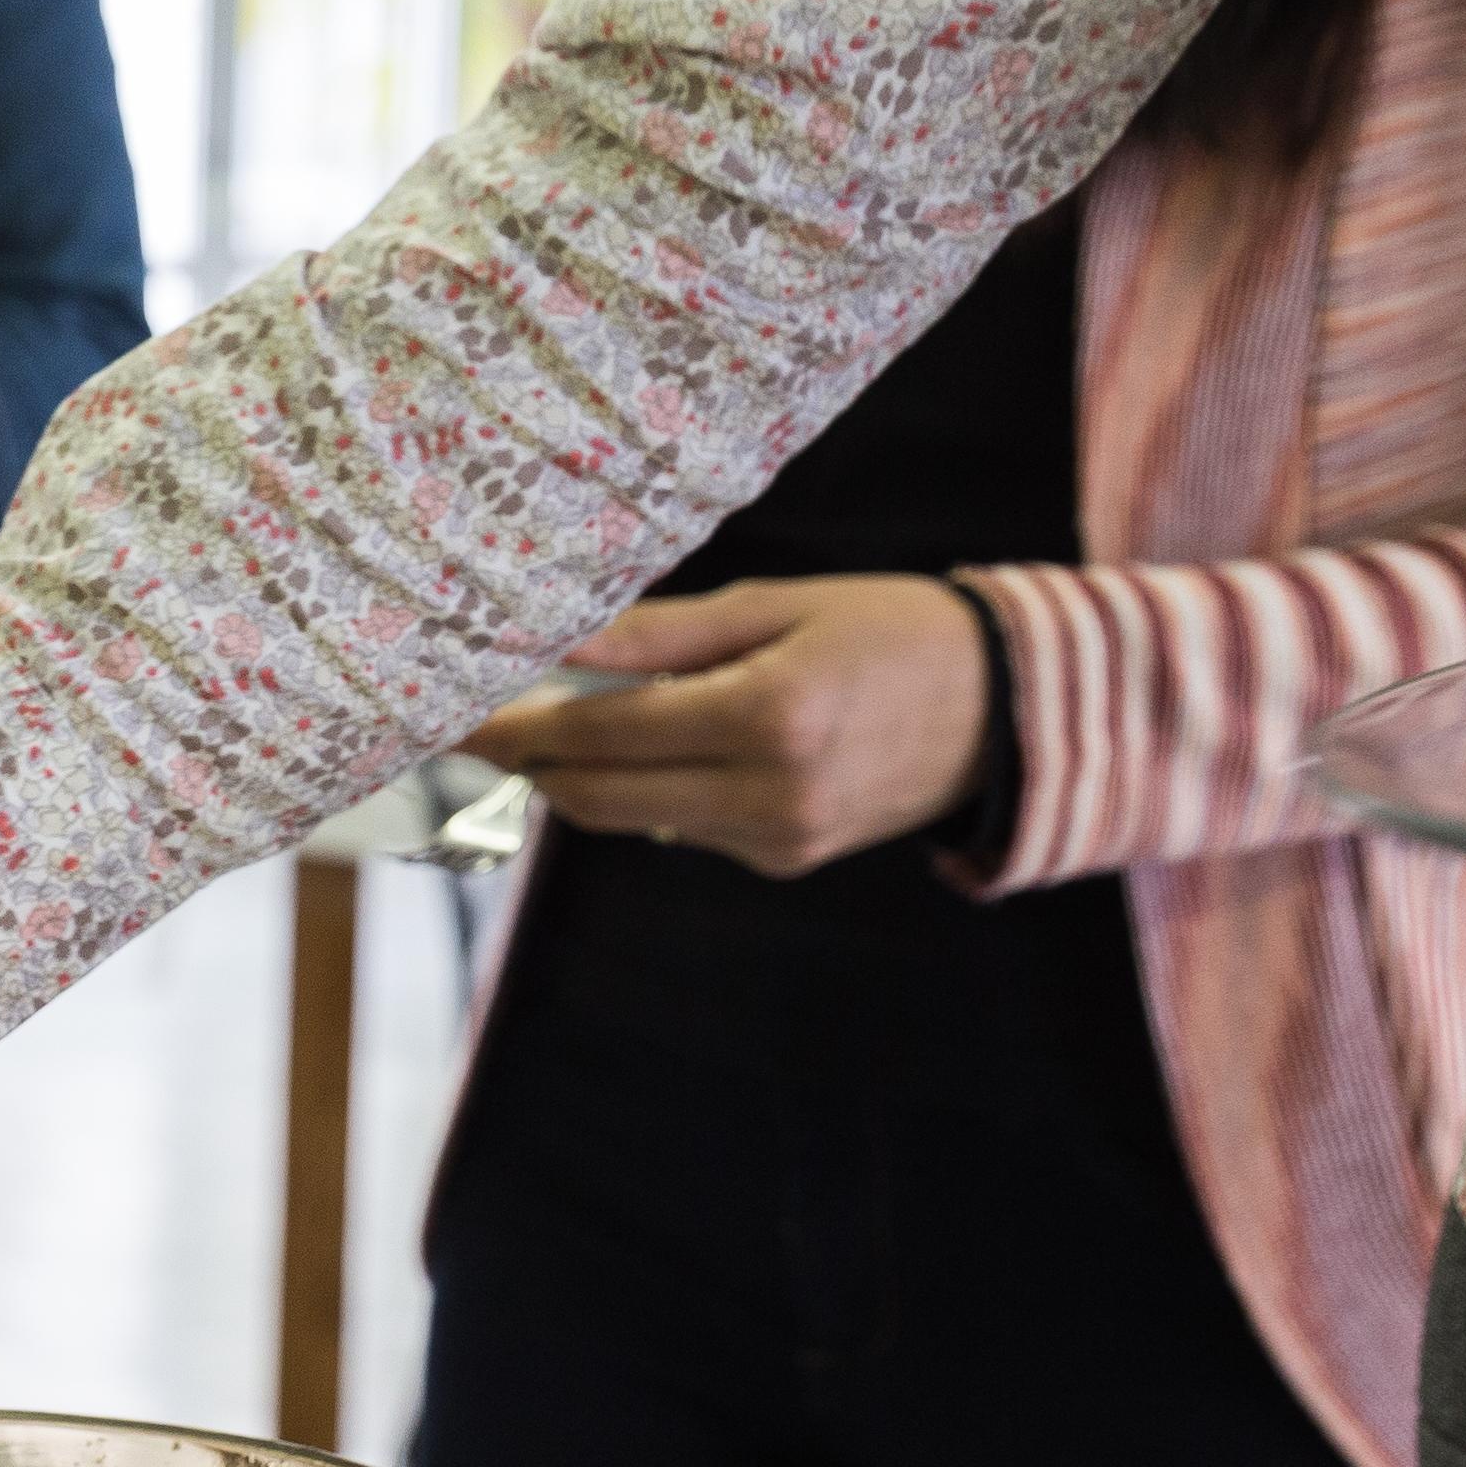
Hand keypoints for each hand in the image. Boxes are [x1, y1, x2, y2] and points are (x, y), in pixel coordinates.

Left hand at [455, 575, 992, 876]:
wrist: (1010, 709)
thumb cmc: (893, 631)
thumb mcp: (779, 606)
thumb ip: (662, 633)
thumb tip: (560, 640)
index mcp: (770, 716)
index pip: (603, 734)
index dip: (517, 729)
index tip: (455, 715)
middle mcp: (770, 792)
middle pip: (599, 797)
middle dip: (528, 764)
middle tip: (470, 728)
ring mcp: (778, 839)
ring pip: (633, 819)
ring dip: (582, 778)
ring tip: (547, 724)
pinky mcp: (785, 860)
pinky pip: (683, 828)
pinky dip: (649, 791)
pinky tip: (654, 747)